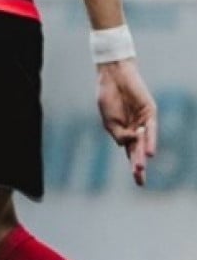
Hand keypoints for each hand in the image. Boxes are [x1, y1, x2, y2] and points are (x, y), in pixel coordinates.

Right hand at [96, 59, 157, 186]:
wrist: (112, 76)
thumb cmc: (108, 97)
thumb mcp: (108, 120)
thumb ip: (118, 134)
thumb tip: (129, 144)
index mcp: (125, 132)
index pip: (131, 153)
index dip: (135, 167)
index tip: (139, 182)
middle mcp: (137, 129)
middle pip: (138, 151)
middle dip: (137, 166)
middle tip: (139, 182)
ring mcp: (144, 121)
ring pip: (143, 142)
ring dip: (140, 155)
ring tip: (139, 168)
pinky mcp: (150, 112)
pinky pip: (151, 130)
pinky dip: (150, 141)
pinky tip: (148, 152)